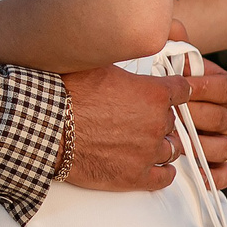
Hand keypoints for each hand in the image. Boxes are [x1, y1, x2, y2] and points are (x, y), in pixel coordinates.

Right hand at [59, 31, 226, 192]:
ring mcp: (147, 152)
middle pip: (174, 121)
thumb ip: (122, 63)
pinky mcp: (134, 176)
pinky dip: (162, 172)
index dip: (174, 91)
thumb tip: (123, 47)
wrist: (44, 125)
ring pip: (172, 149)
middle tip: (140, 117)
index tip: (170, 92)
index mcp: (153, 94)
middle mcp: (156, 123)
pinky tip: (155, 166)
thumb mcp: (97, 64)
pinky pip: (164, 178)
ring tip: (144, 141)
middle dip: (160, 119)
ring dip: (161, 144)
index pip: (182, 91)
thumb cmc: (65, 91)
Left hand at [172, 19, 226, 188]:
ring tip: (174, 141)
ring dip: (200, 147)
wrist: (165, 107)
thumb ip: (175, 42)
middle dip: (195, 116)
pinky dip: (212, 178)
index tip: (182, 86)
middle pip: (224, 120)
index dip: (207, 87)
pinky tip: (193, 174)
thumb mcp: (174, 60)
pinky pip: (225, 177)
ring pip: (226, 149)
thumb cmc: (171, 81)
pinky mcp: (221, 166)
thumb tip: (172, 27)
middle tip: (168, 115)